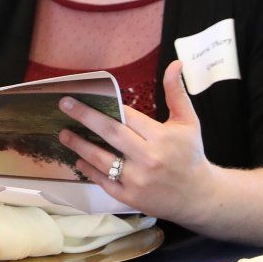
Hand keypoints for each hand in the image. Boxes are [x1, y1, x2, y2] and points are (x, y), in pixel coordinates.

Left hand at [57, 60, 217, 221]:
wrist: (199, 197)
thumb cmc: (190, 155)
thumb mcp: (188, 122)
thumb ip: (176, 93)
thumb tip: (175, 64)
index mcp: (162, 137)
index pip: (128, 117)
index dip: (105, 105)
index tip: (84, 95)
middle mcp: (149, 158)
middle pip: (110, 133)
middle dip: (84, 117)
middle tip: (64, 105)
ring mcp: (138, 180)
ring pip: (101, 159)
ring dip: (79, 145)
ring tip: (63, 133)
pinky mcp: (129, 197)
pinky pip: (103, 181)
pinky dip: (88, 169)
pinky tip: (78, 159)